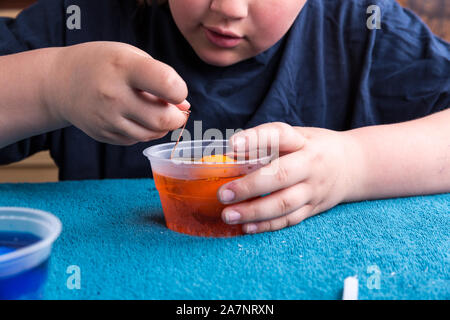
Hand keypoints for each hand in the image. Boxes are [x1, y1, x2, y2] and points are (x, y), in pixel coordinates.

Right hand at [47, 41, 189, 144]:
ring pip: (151, 134)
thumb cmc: (104, 64)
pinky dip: (144, 131)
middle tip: (178, 111)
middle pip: (162, 119)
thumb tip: (184, 106)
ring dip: (163, 126)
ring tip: (157, 112)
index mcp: (124, 68)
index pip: (167, 84)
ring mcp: (106, 119)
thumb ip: (161, 78)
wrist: (60, 82)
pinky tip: (136, 117)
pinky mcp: (103, 134)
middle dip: (178, 117)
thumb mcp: (132, 57)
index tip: (176, 90)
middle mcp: (114, 95)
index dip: (180, 90)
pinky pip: (136, 140)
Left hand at [218, 122, 358, 233]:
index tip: (232, 145)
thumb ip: (269, 143)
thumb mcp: (297, 136)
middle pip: (281, 175)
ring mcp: (314, 189)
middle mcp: (311, 165)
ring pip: (284, 203)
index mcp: (303, 141)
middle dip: (250, 186)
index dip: (255, 139)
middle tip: (223, 194)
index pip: (279, 135)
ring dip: (254, 211)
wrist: (354, 166)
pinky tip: (246, 227)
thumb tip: (231, 154)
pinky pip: (290, 219)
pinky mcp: (314, 208)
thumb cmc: (315, 148)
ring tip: (228, 215)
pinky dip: (267, 225)